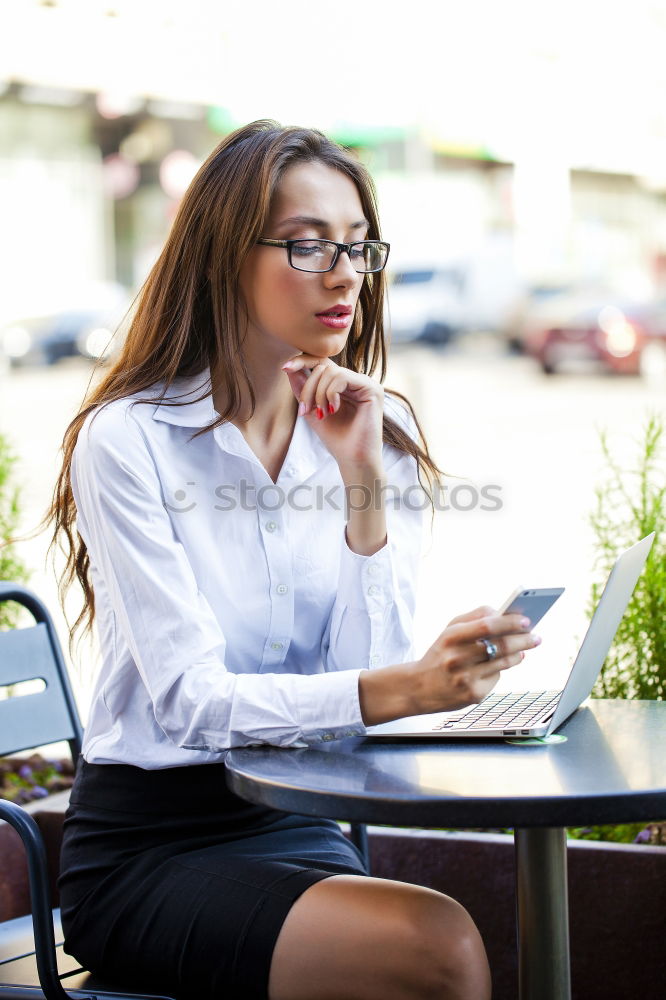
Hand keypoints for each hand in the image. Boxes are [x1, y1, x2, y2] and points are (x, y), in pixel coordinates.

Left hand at [281, 355, 383, 468]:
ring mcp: (365, 383)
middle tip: (305, 410)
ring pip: (331, 371)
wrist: (353, 459)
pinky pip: (342, 377)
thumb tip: (289, 367)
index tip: (284, 368)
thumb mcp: (312, 409)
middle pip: (323, 366)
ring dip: (318, 393)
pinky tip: (333, 410)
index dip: (303, 361)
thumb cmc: (336, 438)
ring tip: (321, 414)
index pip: (322, 363)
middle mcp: (355, 381)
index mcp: (344, 385)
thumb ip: (302, 388)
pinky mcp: (372, 388)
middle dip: (308, 387)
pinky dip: (330, 393)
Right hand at [410, 605, 540, 714]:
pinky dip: (502, 669)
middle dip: (523, 639)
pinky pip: (497, 678)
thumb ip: (475, 617)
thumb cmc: (440, 654)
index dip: (509, 622)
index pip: (486, 626)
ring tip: (526, 647)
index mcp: (451, 638)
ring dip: (520, 653)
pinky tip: (503, 664)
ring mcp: (466, 678)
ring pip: (504, 663)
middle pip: (501, 646)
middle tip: (536, 636)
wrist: (419, 688)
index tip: (526, 620)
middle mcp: (458, 658)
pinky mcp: (474, 695)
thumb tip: (502, 613)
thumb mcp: (449, 631)